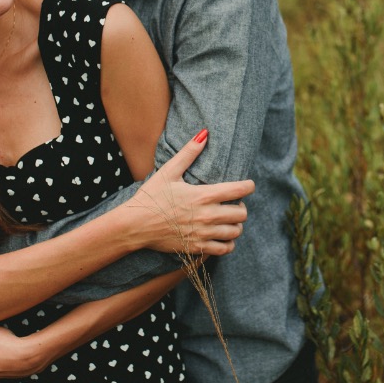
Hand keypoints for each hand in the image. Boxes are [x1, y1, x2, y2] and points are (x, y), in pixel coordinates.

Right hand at [128, 130, 254, 255]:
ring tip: (228, 220)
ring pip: (235, 232)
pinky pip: (224, 249)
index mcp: (204, 195)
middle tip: (232, 204)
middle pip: (242, 213)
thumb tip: (204, 133)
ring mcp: (203, 233)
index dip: (249, 186)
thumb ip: (189, 153)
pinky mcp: (197, 247)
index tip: (247, 185)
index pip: (240, 190)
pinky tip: (221, 236)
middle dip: (241, 207)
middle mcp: (208, 215)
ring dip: (236, 225)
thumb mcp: (169, 171)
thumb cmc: (151, 196)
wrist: (135, 225)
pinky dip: (228, 243)